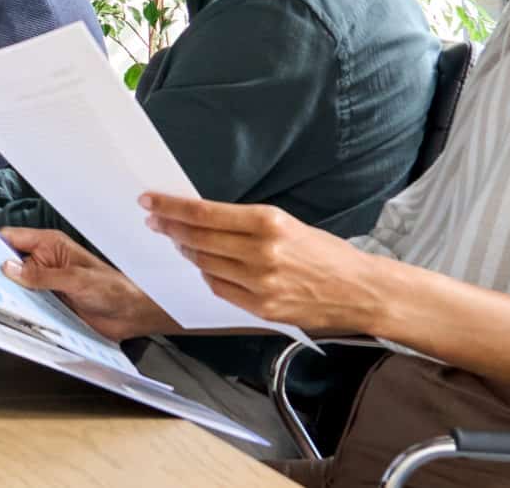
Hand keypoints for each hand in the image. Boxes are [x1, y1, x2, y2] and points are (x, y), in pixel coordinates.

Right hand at [0, 227, 176, 340]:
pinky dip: (16, 307)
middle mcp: (44, 261)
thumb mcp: (75, 280)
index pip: (11, 238)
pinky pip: (25, 302)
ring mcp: (45, 282)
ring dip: (4, 291)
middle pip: (8, 261)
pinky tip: (5, 312)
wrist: (132, 315)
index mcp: (50, 245)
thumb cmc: (113, 290)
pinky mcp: (48, 302)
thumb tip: (8, 268)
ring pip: (14, 284)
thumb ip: (41, 276)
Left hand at [142, 194, 388, 335]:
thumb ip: (246, 224)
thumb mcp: (288, 225)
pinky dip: (208, 276)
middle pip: (198, 239)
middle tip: (153, 220)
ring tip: (177, 241)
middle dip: (169, 228)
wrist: (361, 291)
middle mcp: (262, 253)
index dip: (171, 207)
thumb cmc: (326, 254)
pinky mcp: (262, 308)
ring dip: (186, 252)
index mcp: (270, 223)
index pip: (204, 213)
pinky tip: (204, 267)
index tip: (149, 201)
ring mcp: (261, 284)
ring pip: (205, 265)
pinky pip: (219, 289)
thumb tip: (202, 218)